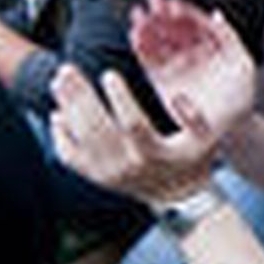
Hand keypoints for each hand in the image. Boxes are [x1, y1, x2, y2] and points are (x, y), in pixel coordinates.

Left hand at [49, 58, 219, 202]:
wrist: (175, 194)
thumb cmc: (191, 157)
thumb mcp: (206, 139)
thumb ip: (196, 119)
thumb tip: (178, 98)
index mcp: (156, 155)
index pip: (134, 125)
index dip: (120, 99)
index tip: (108, 74)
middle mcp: (128, 167)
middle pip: (97, 129)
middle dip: (80, 97)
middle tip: (68, 69)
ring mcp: (109, 174)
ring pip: (81, 139)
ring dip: (67, 108)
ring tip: (59, 81)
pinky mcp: (96, 177)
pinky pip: (70, 157)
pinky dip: (60, 136)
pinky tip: (57, 113)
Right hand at [130, 0, 257, 144]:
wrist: (232, 129)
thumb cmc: (242, 97)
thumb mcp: (241, 64)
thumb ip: (230, 38)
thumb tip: (216, 13)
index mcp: (210, 46)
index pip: (194, 23)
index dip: (183, 12)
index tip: (171, 1)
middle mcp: (191, 54)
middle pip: (174, 29)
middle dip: (162, 15)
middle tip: (150, 3)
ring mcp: (176, 67)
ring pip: (160, 43)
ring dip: (148, 28)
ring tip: (138, 16)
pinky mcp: (163, 82)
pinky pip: (151, 63)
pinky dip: (142, 49)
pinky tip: (134, 36)